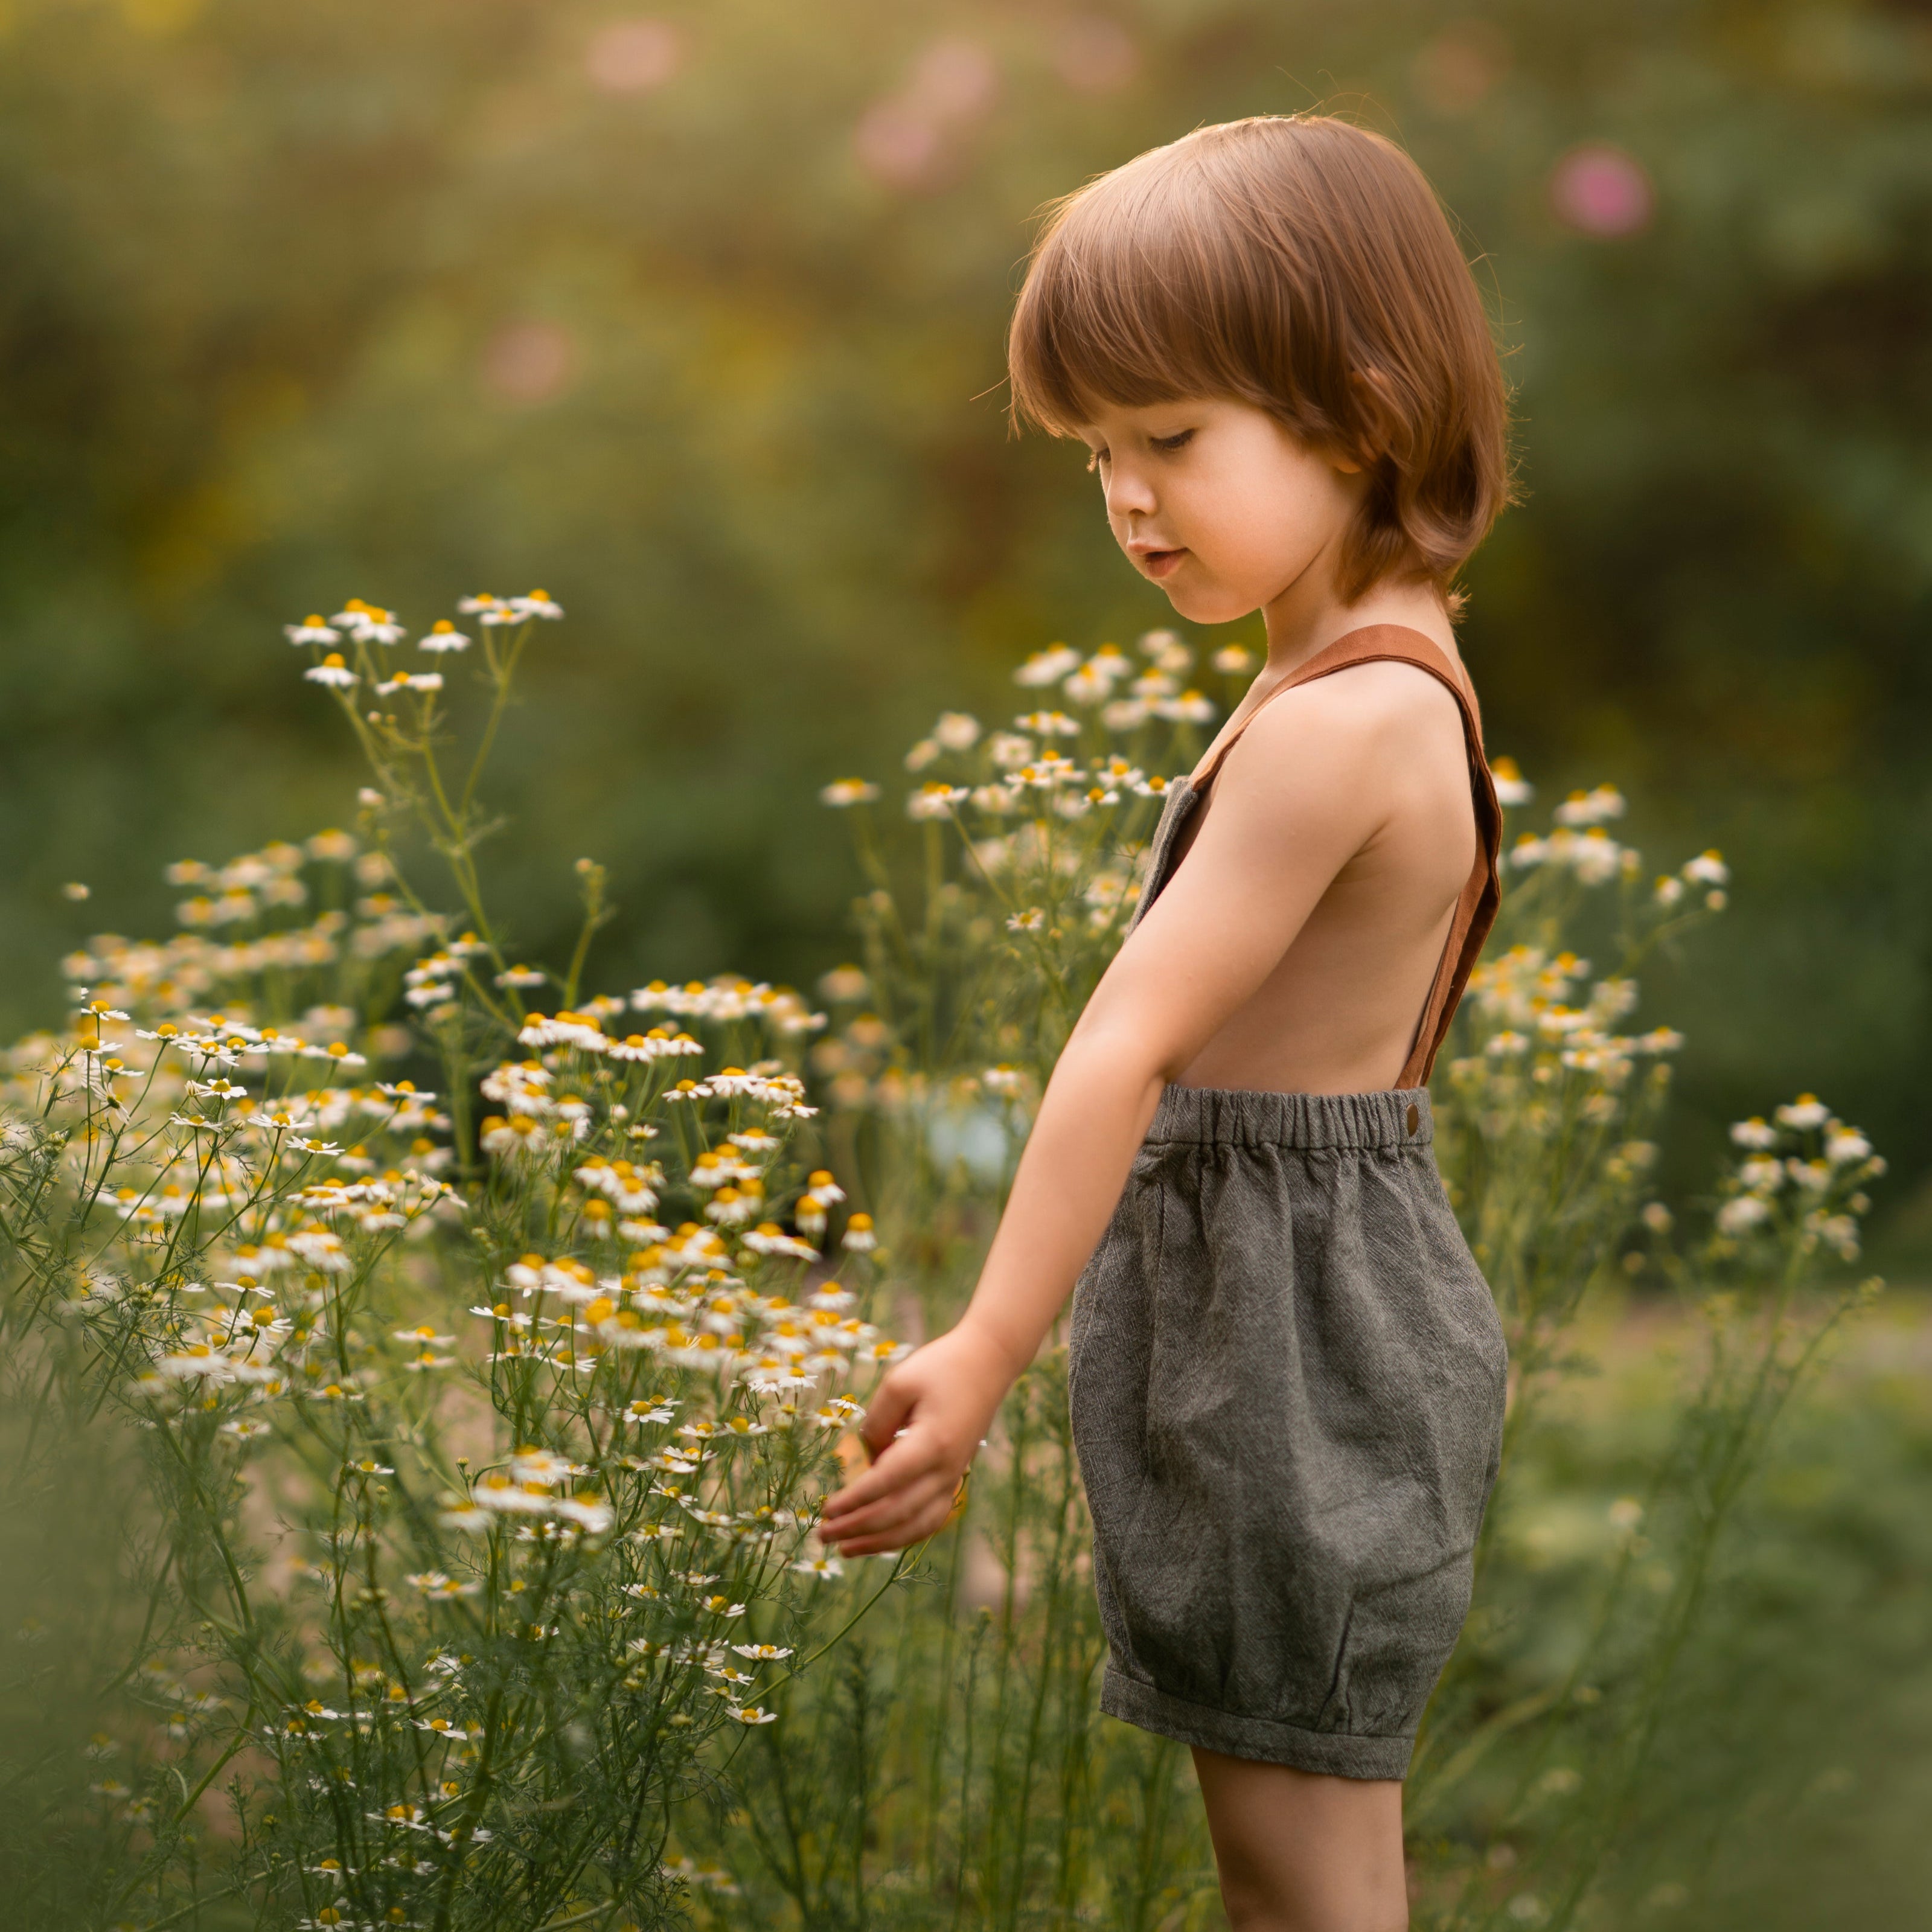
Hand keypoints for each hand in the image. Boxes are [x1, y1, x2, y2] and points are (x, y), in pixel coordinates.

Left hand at [819, 1323, 1014, 1555]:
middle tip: (823, 1534)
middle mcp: (946, 1469)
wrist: (988, 1363)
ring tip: (846, 1549)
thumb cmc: (939, 1367)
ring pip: (915, 1526)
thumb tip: (868, 1462)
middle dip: (857, 1528)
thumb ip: (876, 1425)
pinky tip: (880, 1540)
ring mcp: (953, 1477)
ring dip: (879, 1543)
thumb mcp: (898, 1383)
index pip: (884, 1484)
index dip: (852, 1502)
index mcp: (931, 1444)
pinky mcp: (955, 1477)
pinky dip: (903, 1535)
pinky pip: (929, 1519)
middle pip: (896, 1513)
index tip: (825, 1510)